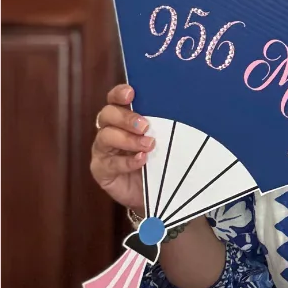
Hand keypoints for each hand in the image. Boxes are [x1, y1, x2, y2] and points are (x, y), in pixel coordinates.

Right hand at [90, 84, 155, 212]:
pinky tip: (142, 160)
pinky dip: (126, 161)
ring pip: (105, 137)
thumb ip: (166, 126)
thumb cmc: (161, 161)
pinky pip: (109, 163)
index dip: (119, 94)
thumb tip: (186, 109)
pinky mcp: (101, 170)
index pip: (115, 99)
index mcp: (123, 118)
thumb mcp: (166, 141)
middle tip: (145, 126)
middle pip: (107, 114)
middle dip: (126, 118)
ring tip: (148, 145)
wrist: (157, 193)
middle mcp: (109, 130)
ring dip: (128, 139)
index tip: (131, 94)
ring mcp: (103, 150)